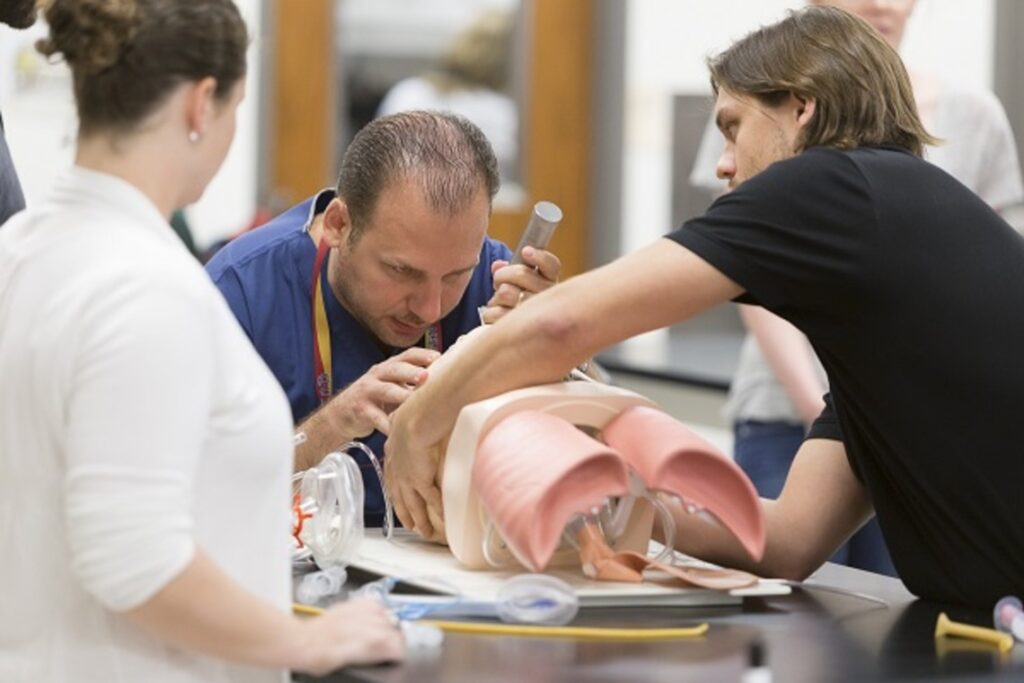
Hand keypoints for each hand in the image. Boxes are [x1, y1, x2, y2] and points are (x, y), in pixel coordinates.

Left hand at [293, 598, 403, 674]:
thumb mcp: (358, 663)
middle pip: (397, 632)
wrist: (306, 642)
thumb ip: (378, 655)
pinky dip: (374, 613)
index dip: (397, 653)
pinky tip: (364, 622)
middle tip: (378, 648)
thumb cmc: (326, 658)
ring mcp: (367, 610)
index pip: (402, 646)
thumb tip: (387, 652)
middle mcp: (375, 622)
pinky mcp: (358, 601)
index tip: (393, 656)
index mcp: (378, 641)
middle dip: (391, 640)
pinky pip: (376, 606)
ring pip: (388, 618)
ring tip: (369, 635)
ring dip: (383, 626)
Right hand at [322, 347, 438, 437]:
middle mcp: (377, 375)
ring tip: (414, 401)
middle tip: (426, 377)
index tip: (439, 357)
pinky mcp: (360, 410)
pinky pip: (376, 417)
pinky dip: (387, 424)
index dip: (422, 355)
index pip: (406, 356)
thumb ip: (412, 383)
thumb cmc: (376, 400)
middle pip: (395, 369)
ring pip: (386, 391)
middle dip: (411, 371)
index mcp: (389, 367)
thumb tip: (447, 382)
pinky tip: (399, 429)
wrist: (342, 414)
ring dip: (401, 395)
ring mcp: (367, 392)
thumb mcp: (393, 386)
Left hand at [384, 402, 446, 539]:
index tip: (399, 498)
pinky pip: (430, 500)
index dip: (396, 488)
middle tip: (409, 524)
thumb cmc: (415, 410)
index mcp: (393, 451)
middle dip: (404, 511)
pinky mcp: (420, 480)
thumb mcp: (403, 415)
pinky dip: (435, 510)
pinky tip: (441, 518)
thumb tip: (402, 415)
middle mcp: (397, 468)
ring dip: (419, 519)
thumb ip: (402, 420)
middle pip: (399, 495)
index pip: (392, 475)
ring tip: (424, 531)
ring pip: (413, 504)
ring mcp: (407, 476)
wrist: (419, 417)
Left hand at [480, 246, 560, 323]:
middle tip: (499, 280)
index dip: (539, 257)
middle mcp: (547, 297)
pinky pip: (496, 313)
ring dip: (497, 296)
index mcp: (550, 282)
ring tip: (501, 302)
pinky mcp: (521, 331)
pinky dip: (490, 313)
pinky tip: (498, 315)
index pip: (551, 265)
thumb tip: (497, 265)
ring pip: (506, 292)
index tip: (525, 252)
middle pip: (520, 273)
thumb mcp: (516, 282)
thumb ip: (509, 269)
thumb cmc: (519, 300)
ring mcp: (536, 316)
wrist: (521, 332)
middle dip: (502, 274)